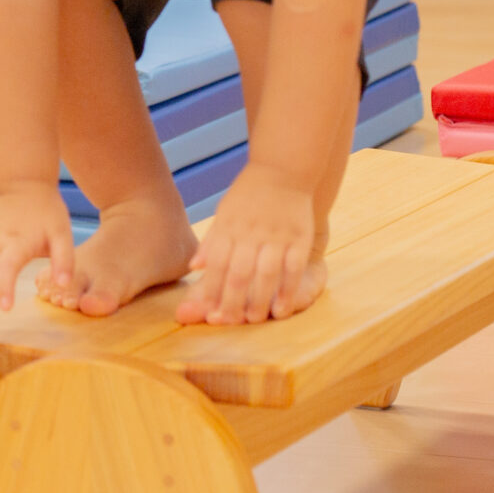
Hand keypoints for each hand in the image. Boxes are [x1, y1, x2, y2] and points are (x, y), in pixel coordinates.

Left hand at [177, 169, 315, 324]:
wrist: (283, 170)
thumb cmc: (249, 195)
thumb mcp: (224, 213)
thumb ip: (212, 241)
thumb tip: (194, 267)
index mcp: (230, 226)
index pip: (218, 264)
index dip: (212, 290)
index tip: (208, 312)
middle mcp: (251, 232)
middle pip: (239, 272)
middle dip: (233, 300)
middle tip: (229, 322)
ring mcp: (276, 235)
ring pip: (266, 273)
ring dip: (259, 299)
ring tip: (254, 320)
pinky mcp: (299, 237)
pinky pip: (293, 268)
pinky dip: (287, 290)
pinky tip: (282, 309)